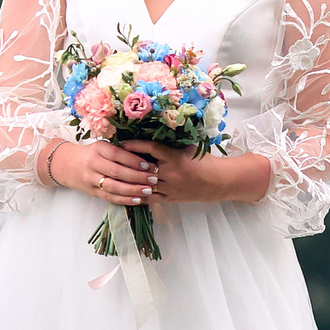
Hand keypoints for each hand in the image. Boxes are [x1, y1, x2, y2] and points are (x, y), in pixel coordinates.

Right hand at [51, 140, 160, 205]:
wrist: (67, 165)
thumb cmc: (92, 154)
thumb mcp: (102, 146)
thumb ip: (120, 150)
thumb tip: (146, 154)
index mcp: (98, 149)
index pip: (117, 154)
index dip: (133, 160)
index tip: (149, 164)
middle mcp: (93, 164)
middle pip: (116, 171)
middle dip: (137, 176)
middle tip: (153, 178)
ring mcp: (91, 179)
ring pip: (113, 186)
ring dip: (133, 190)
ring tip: (148, 190)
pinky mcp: (92, 192)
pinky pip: (109, 197)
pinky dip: (124, 200)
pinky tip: (137, 200)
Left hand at [118, 140, 271, 205]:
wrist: (217, 182)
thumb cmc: (202, 161)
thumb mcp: (187, 147)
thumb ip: (170, 142)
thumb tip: (150, 132)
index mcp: (175, 158)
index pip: (151, 148)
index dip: (135, 144)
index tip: (122, 141)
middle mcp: (170, 174)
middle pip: (143, 168)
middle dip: (127, 163)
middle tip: (112, 157)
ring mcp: (169, 188)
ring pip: (143, 184)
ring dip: (129, 179)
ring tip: (115, 173)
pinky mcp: (169, 198)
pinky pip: (148, 198)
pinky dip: (136, 194)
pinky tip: (125, 190)